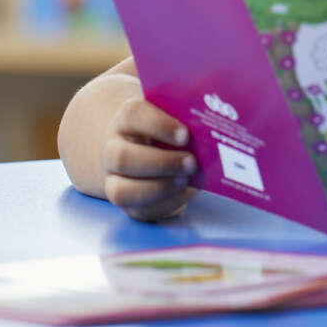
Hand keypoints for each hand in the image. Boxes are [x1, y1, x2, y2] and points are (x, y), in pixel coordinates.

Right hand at [102, 97, 197, 221]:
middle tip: (192, 162)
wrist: (146, 148)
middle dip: (160, 163)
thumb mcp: (173, 114)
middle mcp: (113, 149)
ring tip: (187, 180)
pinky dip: (167, 203)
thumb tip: (213, 124)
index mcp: (126, 119)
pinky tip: (187, 192)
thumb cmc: (168, 128)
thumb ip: (187, 115)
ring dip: (159, 188)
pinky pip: (141, 211)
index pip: (134, 115)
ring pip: (122, 192)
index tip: (185, 134)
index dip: (160, 125)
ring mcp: (115, 180)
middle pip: (122, 158)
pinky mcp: (128, 205)